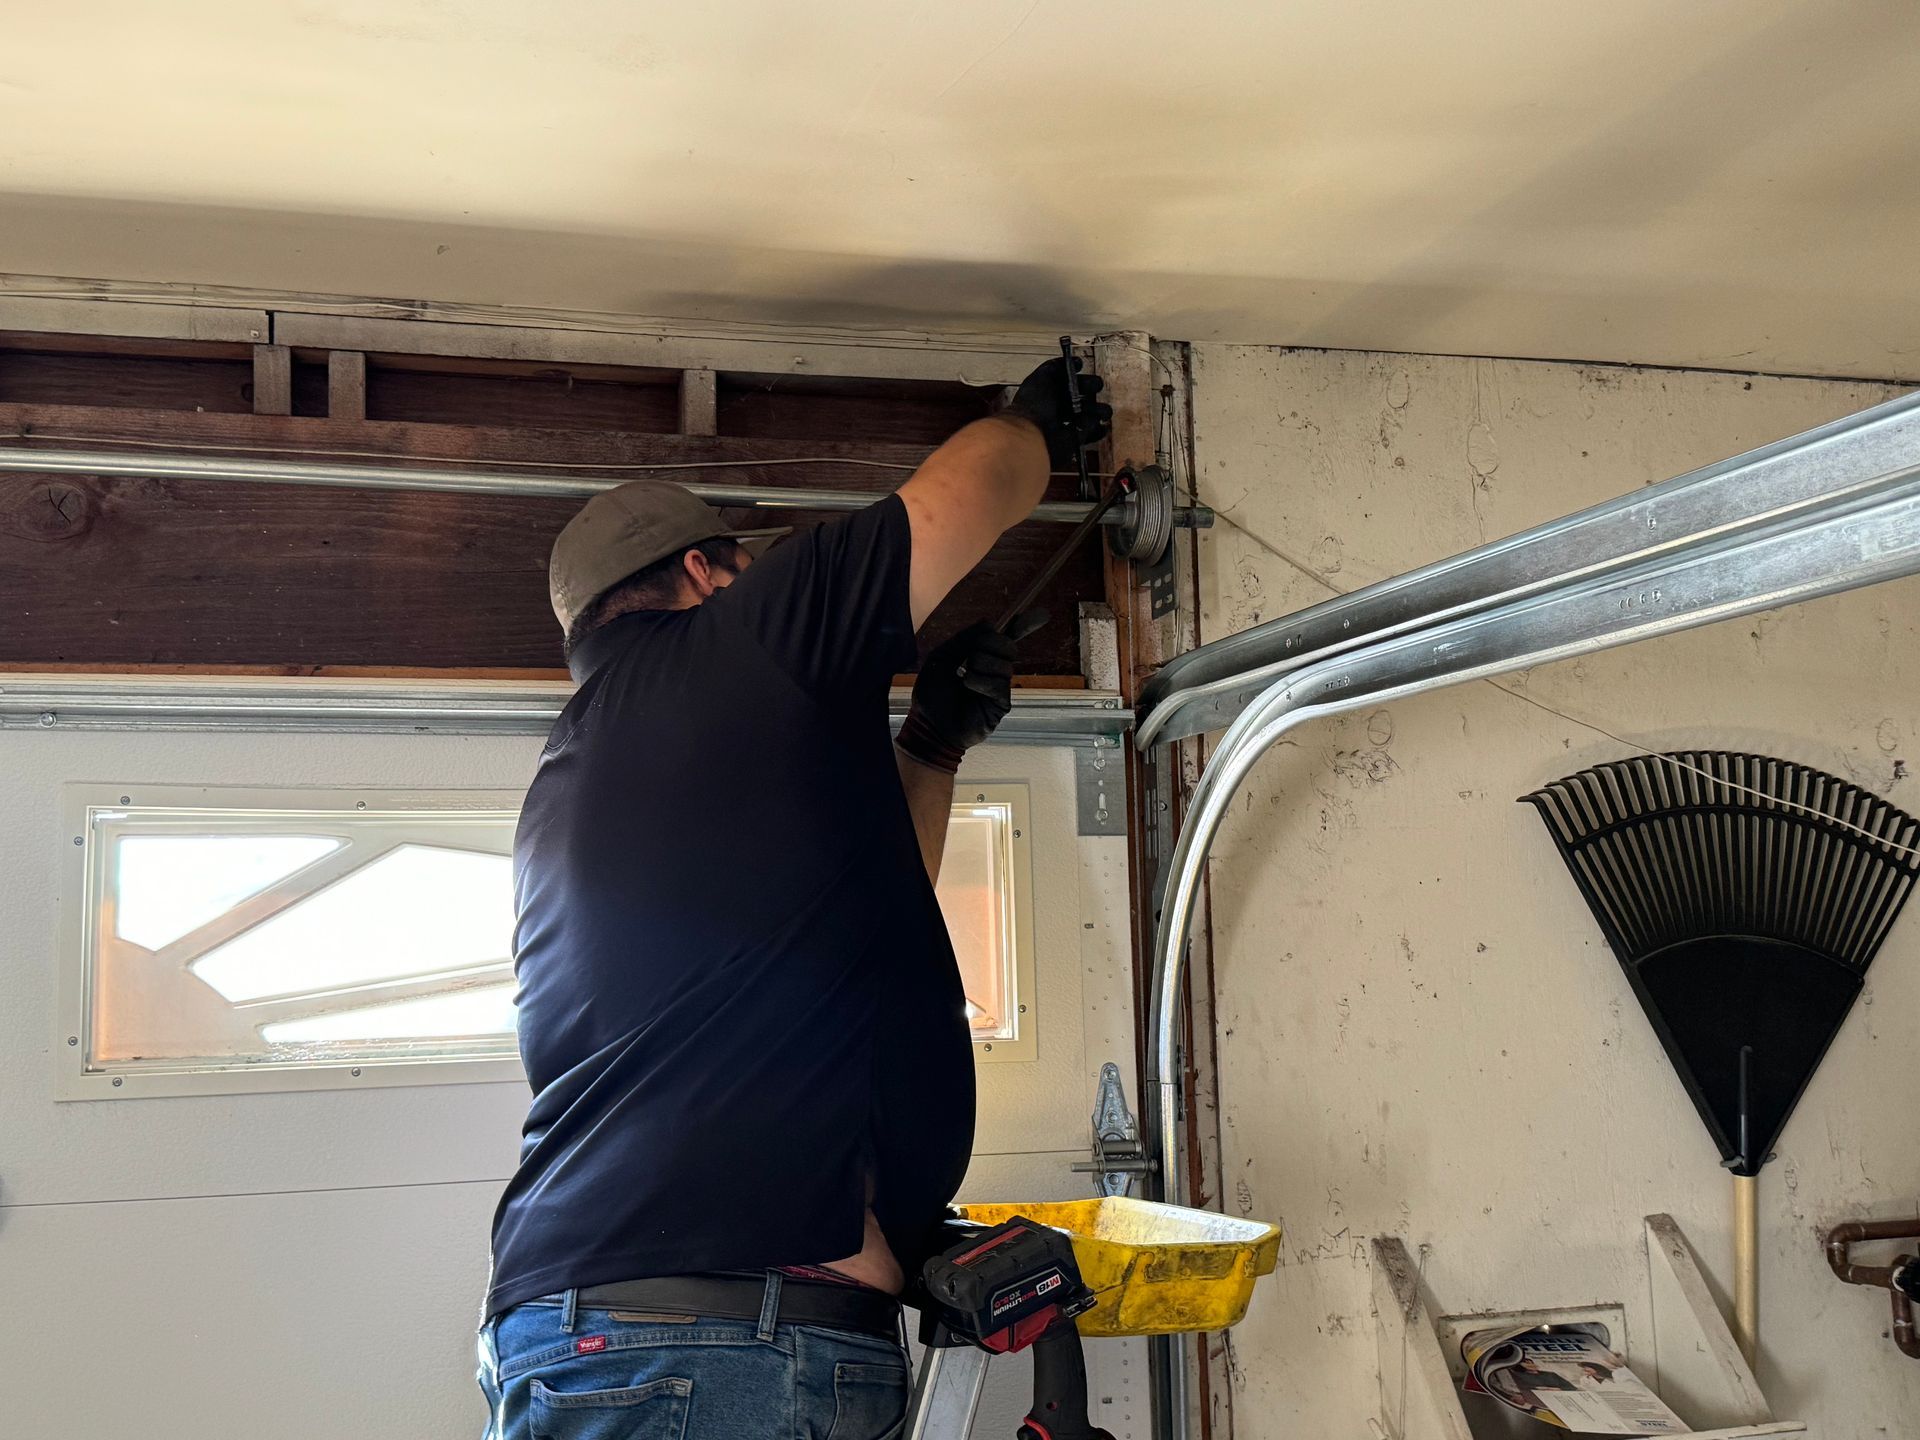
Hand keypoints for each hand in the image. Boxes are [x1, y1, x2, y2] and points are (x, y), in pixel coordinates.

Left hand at [896, 611, 1048, 772]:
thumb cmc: (932, 696)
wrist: (929, 727)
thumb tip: (989, 622)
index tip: (1041, 614)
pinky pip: (999, 683)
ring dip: (980, 665)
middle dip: (989, 644)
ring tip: (964, 678)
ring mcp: (1000, 688)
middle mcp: (994, 671)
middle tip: (970, 657)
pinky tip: (968, 688)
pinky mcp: (1002, 705)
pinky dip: (980, 681)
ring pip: (1005, 663)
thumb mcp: (941, 658)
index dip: (1022, 626)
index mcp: (981, 658)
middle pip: (1009, 646)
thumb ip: (963, 639)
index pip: (1006, 639)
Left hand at [1003, 357, 1111, 468]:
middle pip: (1079, 396)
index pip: (1067, 381)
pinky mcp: (1073, 441)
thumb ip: (1056, 367)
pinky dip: (1097, 430)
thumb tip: (1074, 362)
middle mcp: (1057, 408)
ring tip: (1104, 411)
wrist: (1034, 434)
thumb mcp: (1043, 377)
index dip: (1076, 374)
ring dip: (1098, 411)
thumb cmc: (1036, 404)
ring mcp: (1066, 425)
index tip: (1083, 368)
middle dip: (1091, 390)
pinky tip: (1102, 426)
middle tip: (1097, 387)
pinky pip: (1090, 433)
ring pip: (1088, 415)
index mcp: (1048, 392)